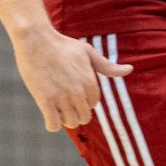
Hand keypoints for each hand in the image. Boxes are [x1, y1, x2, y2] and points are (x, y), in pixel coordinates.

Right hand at [12, 24, 129, 130]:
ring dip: (64, 119)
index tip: (72, 91)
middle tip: (64, 103)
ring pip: (71, 123)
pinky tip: (49, 115)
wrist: (35, 40)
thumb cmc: (62, 45)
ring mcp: (62, 97)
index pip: (93, 104)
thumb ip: (107, 66)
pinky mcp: (46, 101)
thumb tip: (130, 70)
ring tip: (56, 108)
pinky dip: (52, 125)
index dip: (83, 100)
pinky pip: (54, 125)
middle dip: (76, 113)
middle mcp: (79, 92)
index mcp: (91, 82)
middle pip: (84, 117)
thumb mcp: (88, 52)